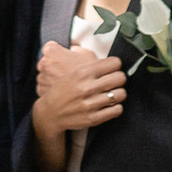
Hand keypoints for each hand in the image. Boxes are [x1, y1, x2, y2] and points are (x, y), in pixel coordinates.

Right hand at [32, 42, 125, 162]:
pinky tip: (111, 104)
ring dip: (119, 93)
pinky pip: (117, 110)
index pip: (114, 63)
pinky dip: (116, 107)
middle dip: (120, 78)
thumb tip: (99, 53)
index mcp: (82, 72)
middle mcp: (87, 87)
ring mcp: (90, 104)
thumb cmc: (62, 90)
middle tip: (116, 80)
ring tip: (114, 92)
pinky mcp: (93, 118)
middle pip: (120, 78)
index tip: (114, 68)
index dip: (116, 65)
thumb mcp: (72, 71)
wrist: (50, 113)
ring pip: (121, 94)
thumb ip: (86, 60)